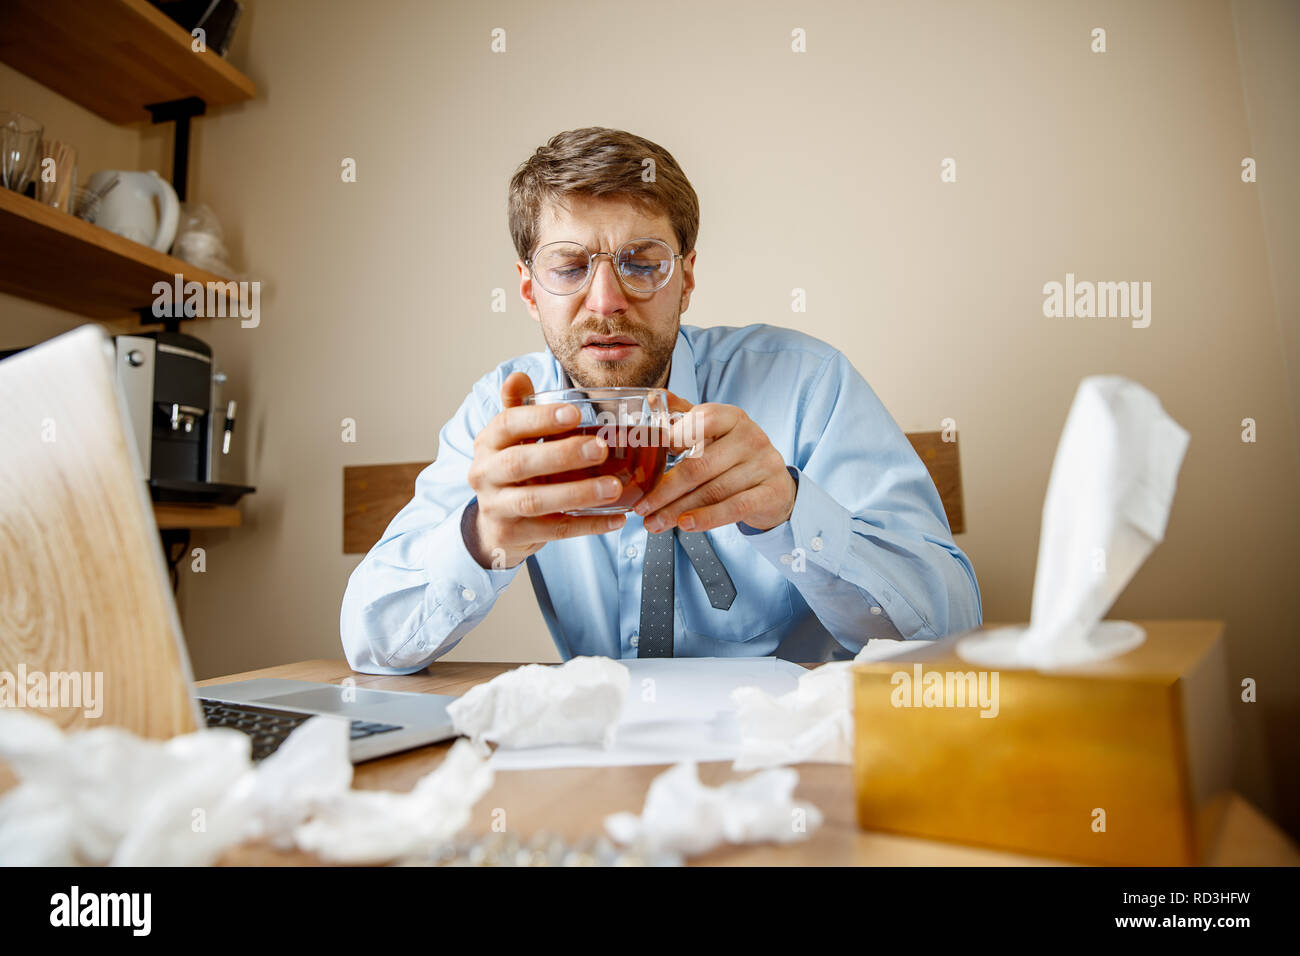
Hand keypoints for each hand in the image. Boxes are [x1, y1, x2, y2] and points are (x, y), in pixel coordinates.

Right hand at [463, 372, 626, 569]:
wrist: (493, 528)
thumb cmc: (512, 473)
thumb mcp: (511, 440)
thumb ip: (518, 408)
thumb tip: (519, 375)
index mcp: (488, 443)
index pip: (508, 424)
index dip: (540, 418)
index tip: (575, 413)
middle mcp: (485, 474)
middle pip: (520, 463)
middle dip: (563, 455)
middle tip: (602, 448)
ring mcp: (496, 507)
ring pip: (536, 500)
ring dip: (578, 493)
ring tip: (614, 487)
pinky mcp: (512, 535)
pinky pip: (554, 530)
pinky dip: (587, 525)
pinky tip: (616, 518)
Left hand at [633, 395, 796, 534]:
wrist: (775, 485)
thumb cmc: (734, 455)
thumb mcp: (712, 431)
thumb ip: (682, 415)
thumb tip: (650, 397)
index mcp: (732, 417)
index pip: (702, 421)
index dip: (672, 438)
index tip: (646, 461)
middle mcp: (750, 437)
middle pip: (700, 464)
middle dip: (665, 489)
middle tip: (641, 506)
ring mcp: (763, 465)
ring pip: (713, 491)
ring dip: (677, 510)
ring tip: (653, 523)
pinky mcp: (770, 493)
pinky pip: (734, 508)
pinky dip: (706, 518)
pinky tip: (685, 525)